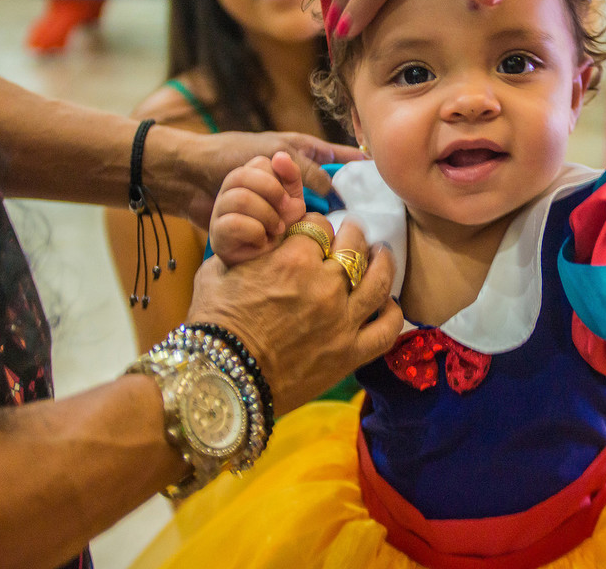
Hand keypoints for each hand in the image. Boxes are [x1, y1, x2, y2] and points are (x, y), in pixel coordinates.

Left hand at [170, 129, 361, 228]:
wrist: (189, 175)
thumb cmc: (230, 154)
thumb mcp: (276, 153)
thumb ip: (308, 170)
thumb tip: (334, 191)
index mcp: (302, 153)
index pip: (341, 158)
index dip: (362, 169)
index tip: (382, 182)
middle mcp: (296, 180)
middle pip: (330, 193)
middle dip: (337, 203)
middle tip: (352, 216)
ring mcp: (282, 202)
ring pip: (308, 215)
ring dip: (305, 219)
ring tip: (313, 227)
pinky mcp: (266, 222)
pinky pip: (284, 231)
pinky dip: (287, 233)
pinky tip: (294, 241)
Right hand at [190, 215, 401, 413]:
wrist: (220, 381)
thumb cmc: (212, 325)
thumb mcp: (218, 271)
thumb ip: (248, 248)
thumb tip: (262, 238)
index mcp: (292, 260)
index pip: (320, 225)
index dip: (317, 226)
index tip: (314, 233)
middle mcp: (324, 285)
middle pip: (354, 244)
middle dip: (352, 234)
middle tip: (352, 234)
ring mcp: (342, 321)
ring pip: (379, 280)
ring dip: (383, 261)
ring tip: (381, 254)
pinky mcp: (350, 354)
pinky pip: (387, 329)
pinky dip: (392, 313)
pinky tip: (387, 304)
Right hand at [209, 153, 306, 265]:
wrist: (269, 264)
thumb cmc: (279, 229)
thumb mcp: (290, 200)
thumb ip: (290, 178)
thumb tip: (281, 157)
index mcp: (248, 180)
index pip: (258, 162)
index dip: (277, 177)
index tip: (289, 196)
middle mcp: (229, 192)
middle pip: (241, 175)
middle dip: (271, 191)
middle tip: (285, 209)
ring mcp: (219, 213)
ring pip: (239, 198)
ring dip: (266, 214)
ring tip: (276, 229)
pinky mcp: (217, 235)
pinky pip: (234, 223)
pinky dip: (255, 231)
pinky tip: (262, 241)